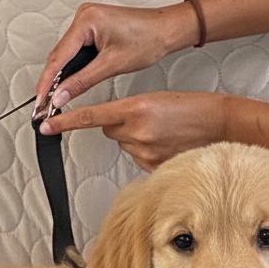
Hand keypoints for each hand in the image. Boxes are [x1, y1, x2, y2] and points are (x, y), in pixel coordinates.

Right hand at [35, 2, 200, 110]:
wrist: (167, 30)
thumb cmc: (149, 38)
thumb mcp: (112, 65)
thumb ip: (82, 82)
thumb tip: (61, 95)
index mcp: (87, 20)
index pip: (58, 56)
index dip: (47, 82)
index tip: (41, 100)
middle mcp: (84, 16)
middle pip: (59, 54)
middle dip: (51, 81)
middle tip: (46, 104)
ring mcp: (87, 20)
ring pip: (66, 53)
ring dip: (61, 75)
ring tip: (54, 96)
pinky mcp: (92, 27)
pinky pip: (74, 49)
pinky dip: (71, 67)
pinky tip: (68, 81)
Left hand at [38, 91, 229, 171]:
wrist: (223, 125)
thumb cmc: (195, 109)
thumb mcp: (157, 100)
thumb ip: (130, 112)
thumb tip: (113, 124)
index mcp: (136, 109)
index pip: (90, 116)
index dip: (64, 121)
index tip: (44, 124)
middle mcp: (137, 132)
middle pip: (109, 129)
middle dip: (120, 125)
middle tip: (147, 119)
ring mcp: (145, 152)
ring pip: (125, 145)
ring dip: (137, 139)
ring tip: (164, 131)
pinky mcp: (153, 167)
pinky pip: (138, 159)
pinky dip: (148, 152)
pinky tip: (167, 144)